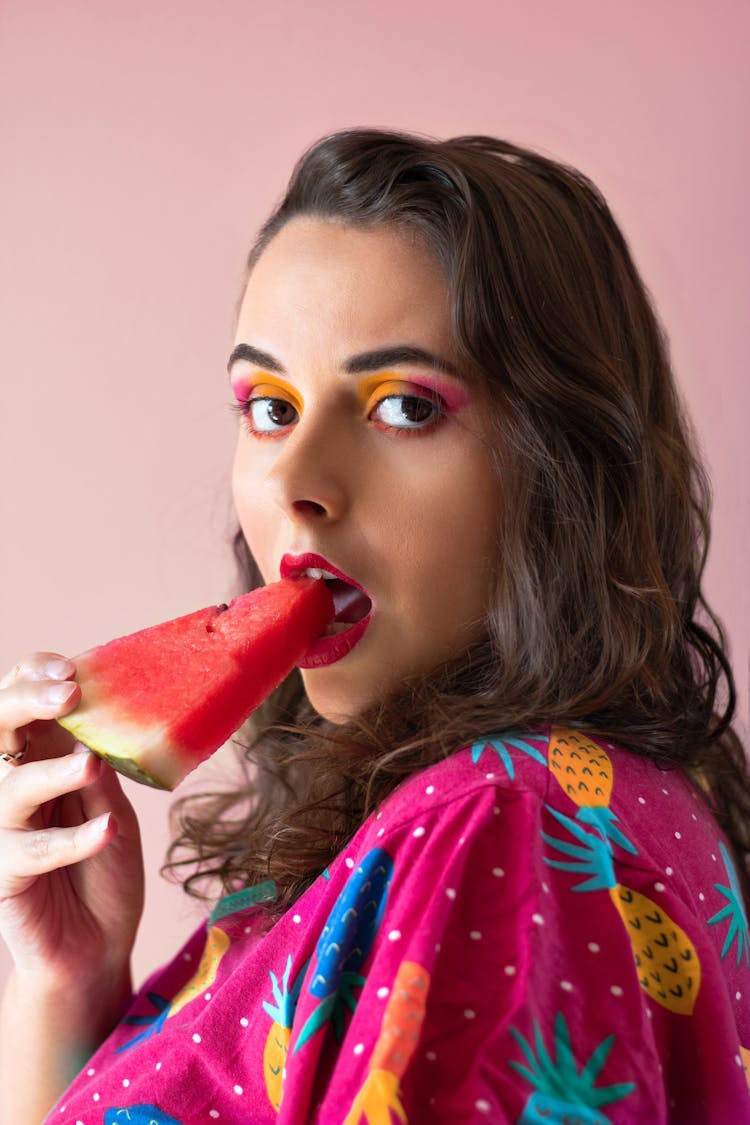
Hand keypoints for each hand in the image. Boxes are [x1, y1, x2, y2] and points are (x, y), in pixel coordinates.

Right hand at [0, 653, 143, 987]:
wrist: (98, 946)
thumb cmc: (103, 869)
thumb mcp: (112, 806)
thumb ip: (99, 764)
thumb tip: (98, 716)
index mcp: (39, 758)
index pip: (20, 702)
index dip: (35, 677)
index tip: (71, 668)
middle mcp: (13, 787)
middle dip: (27, 703)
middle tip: (68, 694)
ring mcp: (4, 830)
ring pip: (10, 789)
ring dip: (52, 772)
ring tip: (91, 764)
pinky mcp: (4, 874)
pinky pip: (29, 851)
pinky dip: (70, 840)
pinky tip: (105, 830)